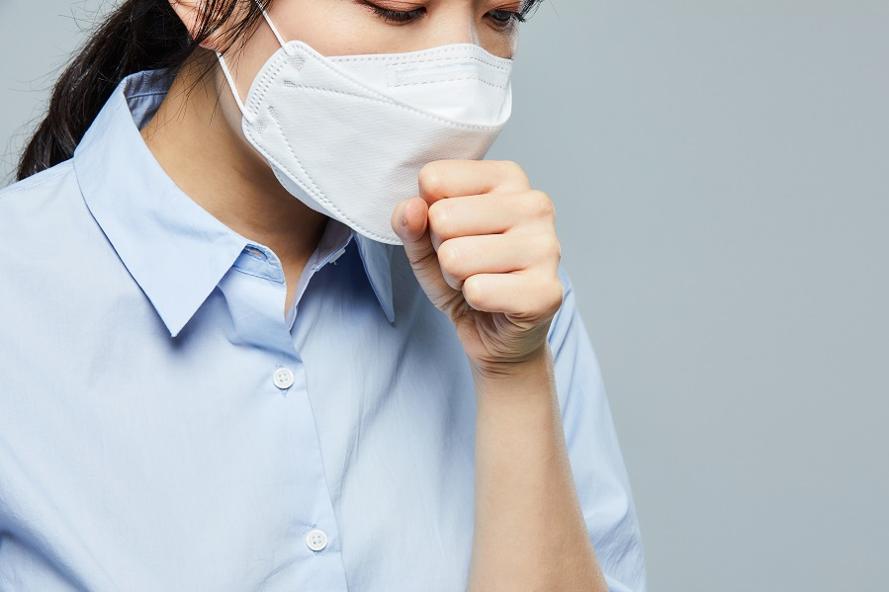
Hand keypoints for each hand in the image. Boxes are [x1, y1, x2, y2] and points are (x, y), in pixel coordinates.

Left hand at [391, 160, 563, 377]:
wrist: (498, 334)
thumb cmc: (466, 275)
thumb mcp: (425, 244)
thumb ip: (410, 221)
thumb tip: (412, 208)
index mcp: (508, 178)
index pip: (434, 179)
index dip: (429, 217)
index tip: (456, 234)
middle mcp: (535, 204)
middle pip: (442, 218)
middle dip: (443, 251)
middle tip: (468, 265)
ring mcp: (546, 246)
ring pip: (456, 257)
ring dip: (457, 278)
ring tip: (479, 281)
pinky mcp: (546, 291)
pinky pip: (477, 291)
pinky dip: (474, 302)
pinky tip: (495, 301)